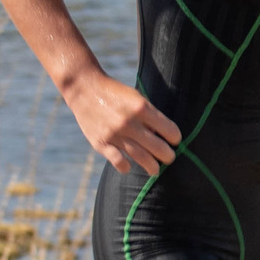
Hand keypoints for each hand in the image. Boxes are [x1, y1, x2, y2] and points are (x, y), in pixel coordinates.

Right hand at [64, 70, 181, 176]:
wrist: (84, 89)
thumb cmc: (116, 93)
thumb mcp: (137, 98)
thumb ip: (150, 115)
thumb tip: (164, 136)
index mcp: (142, 108)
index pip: (170, 131)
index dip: (175, 138)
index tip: (174, 141)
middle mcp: (129, 122)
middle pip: (159, 148)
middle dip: (168, 156)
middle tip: (169, 158)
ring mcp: (115, 134)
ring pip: (142, 158)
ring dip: (153, 167)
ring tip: (155, 170)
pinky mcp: (100, 143)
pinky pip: (118, 162)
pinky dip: (125, 167)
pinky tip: (128, 166)